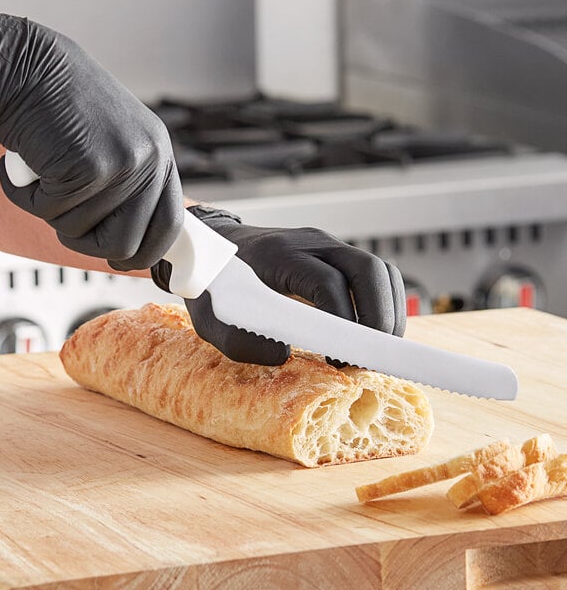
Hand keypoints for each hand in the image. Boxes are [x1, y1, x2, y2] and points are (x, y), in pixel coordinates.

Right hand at [0, 9, 182, 269]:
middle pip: (127, 244)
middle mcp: (149, 160)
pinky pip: (51, 210)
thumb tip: (131, 242)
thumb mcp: (114, 145)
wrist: (24, 65)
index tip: (125, 261)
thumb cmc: (61, 109)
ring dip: (51, 211)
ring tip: (45, 171)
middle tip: (66, 219)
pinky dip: (27, 194)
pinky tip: (28, 162)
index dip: (147, 252)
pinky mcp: (89, 166)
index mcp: (159, 156)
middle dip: (89, 245)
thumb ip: (129, 187)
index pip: (170, 225)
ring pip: (81, 231)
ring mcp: (122, 164)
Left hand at [152, 206, 405, 365]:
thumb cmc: (216, 288)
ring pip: (378, 269)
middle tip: (372, 358)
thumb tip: (285, 354)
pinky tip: (371, 332)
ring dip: (388, 311)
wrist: (215, 253)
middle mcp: (309, 243)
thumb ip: (243, 343)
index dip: (342, 321)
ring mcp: (326, 245)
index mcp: (279, 256)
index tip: (338, 360)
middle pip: (367, 269)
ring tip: (376, 349)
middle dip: (380, 317)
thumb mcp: (214, 323)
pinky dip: (383, 303)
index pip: (327, 282)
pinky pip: (372, 274)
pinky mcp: (334, 255)